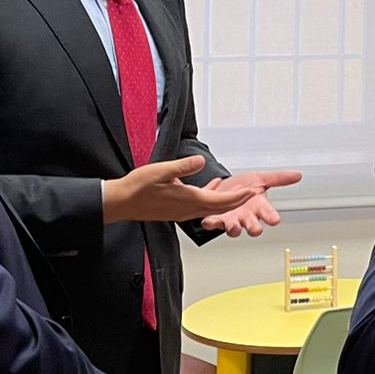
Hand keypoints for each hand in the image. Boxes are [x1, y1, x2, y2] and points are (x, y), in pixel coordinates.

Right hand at [102, 156, 255, 223]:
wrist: (121, 203)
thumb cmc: (138, 188)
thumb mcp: (161, 171)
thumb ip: (183, 166)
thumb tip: (201, 161)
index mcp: (188, 200)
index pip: (221, 201)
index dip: (239, 196)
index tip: (253, 191)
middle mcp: (188, 209)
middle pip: (221, 207)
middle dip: (239, 200)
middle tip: (253, 192)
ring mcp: (183, 212)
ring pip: (212, 208)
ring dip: (227, 200)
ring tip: (238, 190)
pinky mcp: (177, 211)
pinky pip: (200, 206)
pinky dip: (211, 198)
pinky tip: (211, 187)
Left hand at [200, 169, 303, 236]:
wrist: (222, 187)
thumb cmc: (242, 187)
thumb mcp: (260, 179)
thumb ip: (278, 178)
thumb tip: (297, 175)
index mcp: (259, 207)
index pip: (268, 213)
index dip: (271, 217)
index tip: (275, 220)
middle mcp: (247, 216)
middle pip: (253, 226)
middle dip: (254, 228)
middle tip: (256, 229)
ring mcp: (232, 219)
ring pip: (234, 229)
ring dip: (234, 229)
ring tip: (234, 226)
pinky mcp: (217, 219)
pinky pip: (214, 224)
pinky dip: (211, 223)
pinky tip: (209, 221)